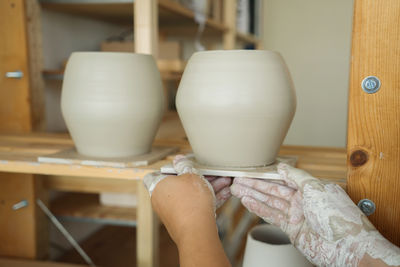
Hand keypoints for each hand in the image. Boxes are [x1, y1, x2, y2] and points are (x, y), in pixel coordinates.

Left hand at [143, 155, 231, 241]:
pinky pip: (197, 206)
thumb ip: (185, 165)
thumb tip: (178, 159)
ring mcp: (174, 212)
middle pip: (182, 184)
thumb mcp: (191, 176)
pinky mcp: (185, 221)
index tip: (183, 165)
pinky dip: (209, 200)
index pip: (157, 174)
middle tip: (214, 173)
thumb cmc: (191, 202)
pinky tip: (225, 193)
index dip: (170, 168)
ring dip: (209, 188)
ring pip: (192, 195)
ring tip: (225, 182)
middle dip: (200, 177)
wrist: (197, 231)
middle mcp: (163, 200)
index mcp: (158, 186)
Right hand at [231, 163, 399, 266]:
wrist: (346, 246)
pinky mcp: (292, 230)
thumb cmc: (337, 215)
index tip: (252, 171)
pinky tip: (247, 202)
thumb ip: (296, 175)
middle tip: (238, 180)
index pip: (284, 178)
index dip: (267, 175)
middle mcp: (303, 201)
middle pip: (274, 190)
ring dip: (253, 196)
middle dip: (255, 185)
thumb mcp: (315, 187)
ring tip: (237, 189)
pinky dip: (259, 209)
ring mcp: (297, 216)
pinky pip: (272, 217)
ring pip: (270, 202)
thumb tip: (282, 167)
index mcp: (311, 188)